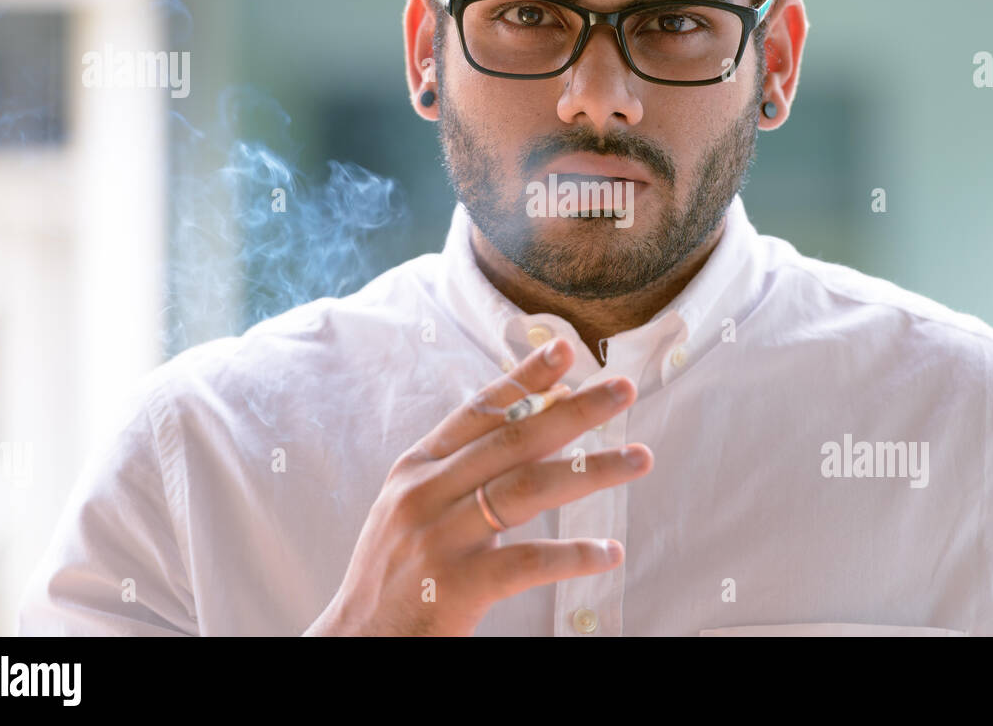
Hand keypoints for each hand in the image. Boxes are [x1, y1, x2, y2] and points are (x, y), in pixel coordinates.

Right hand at [303, 337, 652, 635]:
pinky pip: (528, 561)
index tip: (564, 350)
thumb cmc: (395, 572)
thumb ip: (466, 469)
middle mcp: (425, 493)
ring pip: (528, 489)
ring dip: (591, 470)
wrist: (353, 641)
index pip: (479, 411)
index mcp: (416, 468)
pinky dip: (574, 555)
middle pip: (514, 440)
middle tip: (623, 390)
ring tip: (639, 458)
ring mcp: (439, 538)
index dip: (524, 378)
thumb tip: (538, 421)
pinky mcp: (455, 587)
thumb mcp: (416, 507)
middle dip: (574, 411)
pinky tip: (608, 553)